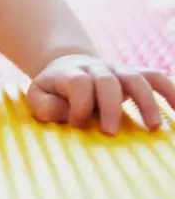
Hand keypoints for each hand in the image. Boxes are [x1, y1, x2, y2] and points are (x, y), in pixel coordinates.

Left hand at [27, 54, 174, 134]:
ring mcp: (117, 71)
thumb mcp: (38, 96)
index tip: (76, 124)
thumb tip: (63, 113)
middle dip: (110, 106)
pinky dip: (170, 90)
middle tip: (110, 132)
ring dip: (145, 100)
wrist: (68, 66)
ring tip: (153, 128)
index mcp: (71, 73)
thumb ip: (44, 106)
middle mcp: (96, 69)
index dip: (78, 105)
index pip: (79, 83)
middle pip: (107, 80)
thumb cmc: (54, 91)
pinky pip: (155, 77)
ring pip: (135, 76)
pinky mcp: (133, 76)